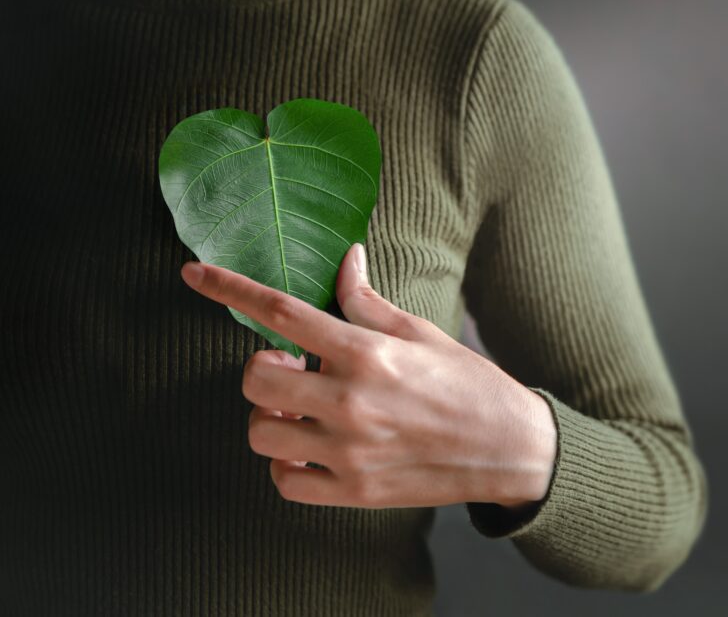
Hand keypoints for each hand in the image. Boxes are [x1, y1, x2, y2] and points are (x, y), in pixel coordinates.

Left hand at [179, 243, 556, 510]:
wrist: (508, 448)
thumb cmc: (467, 383)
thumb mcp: (422, 332)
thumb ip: (369, 302)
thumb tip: (346, 260)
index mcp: (368, 353)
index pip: (281, 313)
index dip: (229, 289)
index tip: (194, 274)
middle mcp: (351, 402)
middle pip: (256, 380)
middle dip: (262, 369)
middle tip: (290, 368)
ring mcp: (348, 452)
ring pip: (261, 434)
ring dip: (271, 417)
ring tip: (302, 411)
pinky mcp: (353, 491)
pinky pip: (284, 482)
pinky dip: (286, 465)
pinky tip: (310, 448)